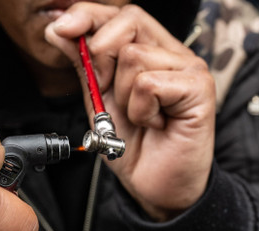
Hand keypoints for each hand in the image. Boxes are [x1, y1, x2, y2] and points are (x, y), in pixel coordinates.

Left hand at [45, 3, 215, 220]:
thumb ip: (85, 64)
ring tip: (141, 118)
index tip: (60, 29)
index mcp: (151, 51)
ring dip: (123, 96)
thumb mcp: (99, 99)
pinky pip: (149, 83)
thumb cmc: (134, 146)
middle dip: (102, 56)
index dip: (89, 15)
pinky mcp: (200, 87)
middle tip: (108, 92)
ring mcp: (189, 68)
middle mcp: (172, 53)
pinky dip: (141, 110)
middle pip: (129, 21)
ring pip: (134, 56)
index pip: (120, 15)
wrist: (155, 187)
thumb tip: (59, 30)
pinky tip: (154, 124)